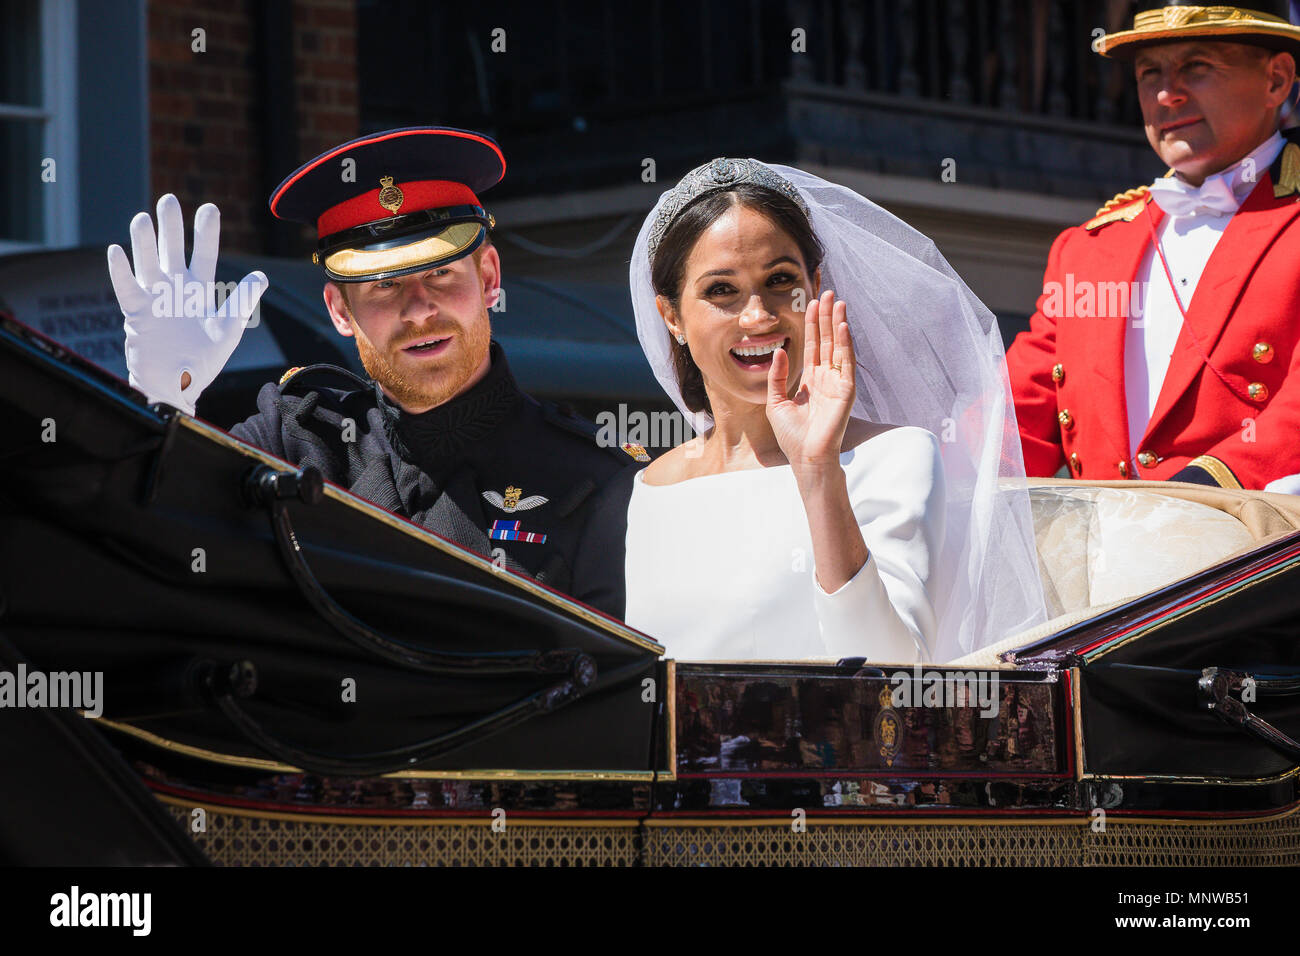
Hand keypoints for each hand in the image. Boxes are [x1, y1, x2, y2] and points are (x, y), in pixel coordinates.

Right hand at [107, 194, 266, 414]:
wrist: (180, 384)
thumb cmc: (205, 358)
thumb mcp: (229, 328)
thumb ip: (243, 300)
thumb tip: (263, 275)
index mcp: (199, 289)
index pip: (203, 254)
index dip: (205, 233)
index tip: (209, 208)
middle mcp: (175, 288)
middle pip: (171, 250)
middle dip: (171, 227)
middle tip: (168, 199)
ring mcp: (154, 298)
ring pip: (147, 264)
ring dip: (144, 242)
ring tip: (143, 218)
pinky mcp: (137, 314)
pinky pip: (127, 289)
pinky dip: (121, 271)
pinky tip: (116, 250)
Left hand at [765, 289, 855, 478]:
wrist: (805, 457)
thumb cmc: (791, 436)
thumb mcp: (776, 401)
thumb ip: (777, 376)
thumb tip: (780, 349)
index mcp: (811, 380)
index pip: (813, 346)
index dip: (813, 324)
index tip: (812, 302)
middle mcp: (826, 378)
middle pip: (827, 341)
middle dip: (827, 317)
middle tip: (828, 292)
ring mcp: (837, 383)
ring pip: (838, 347)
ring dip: (838, 324)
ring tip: (838, 302)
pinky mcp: (846, 391)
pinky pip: (846, 363)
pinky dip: (846, 344)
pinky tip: (843, 327)